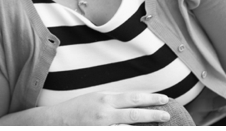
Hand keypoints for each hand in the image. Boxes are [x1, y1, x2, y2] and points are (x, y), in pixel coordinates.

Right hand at [41, 91, 170, 124]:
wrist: (57, 121)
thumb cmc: (78, 109)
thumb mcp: (96, 98)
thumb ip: (113, 101)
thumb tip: (133, 103)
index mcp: (105, 99)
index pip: (133, 97)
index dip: (150, 98)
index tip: (164, 99)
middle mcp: (106, 112)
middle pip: (134, 112)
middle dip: (153, 113)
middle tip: (168, 114)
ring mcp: (103, 126)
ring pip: (130, 128)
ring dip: (145, 129)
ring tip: (160, 128)